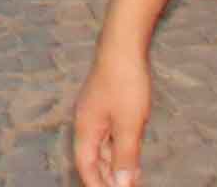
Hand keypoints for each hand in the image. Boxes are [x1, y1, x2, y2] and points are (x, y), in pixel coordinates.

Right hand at [68, 40, 151, 186]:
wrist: (124, 44)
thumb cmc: (124, 82)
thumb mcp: (128, 124)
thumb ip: (125, 156)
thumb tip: (121, 184)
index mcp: (85, 128)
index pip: (85, 166)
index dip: (96, 184)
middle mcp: (86, 122)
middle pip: (92, 158)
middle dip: (105, 177)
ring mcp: (96, 112)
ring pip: (102, 147)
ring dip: (113, 165)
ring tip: (129, 179)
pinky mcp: (107, 104)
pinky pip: (109, 135)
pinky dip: (118, 149)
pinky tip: (131, 154)